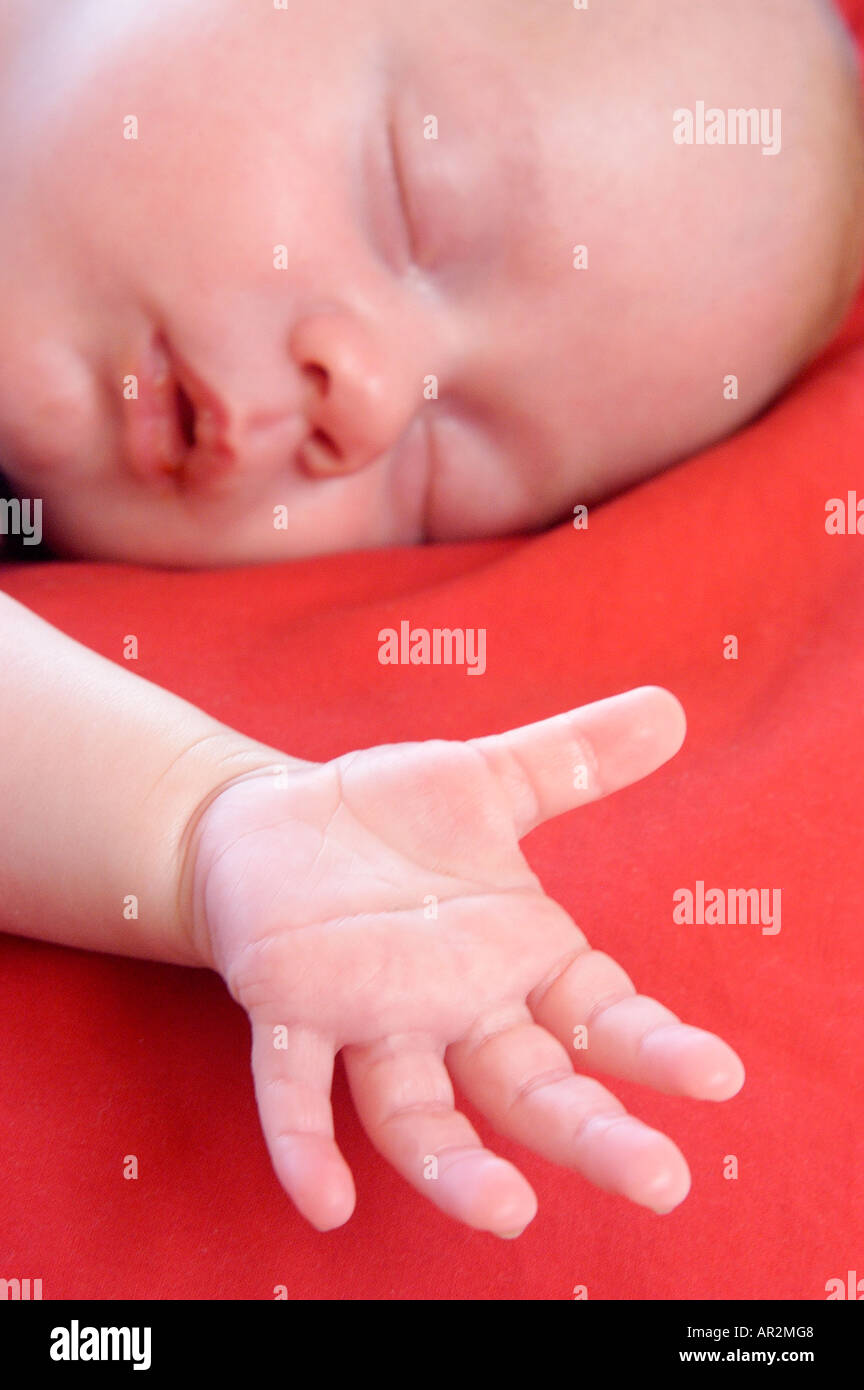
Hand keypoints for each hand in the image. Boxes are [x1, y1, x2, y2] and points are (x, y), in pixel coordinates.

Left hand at [188, 687, 742, 1236]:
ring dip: (457, 1165)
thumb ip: (575, 759)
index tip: (716, 1074)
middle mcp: (453, 1007)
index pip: (598, 1014)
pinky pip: (297, 1086)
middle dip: (590, 1131)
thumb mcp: (486, 780)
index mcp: (514, 958)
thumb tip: (671, 708)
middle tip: (658, 1179)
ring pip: (418, 1111)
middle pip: (529, 1085)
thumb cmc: (386, 820)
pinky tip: (324, 1201)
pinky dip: (305, 1143)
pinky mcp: (292, 1008)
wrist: (265, 824)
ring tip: (505, 1210)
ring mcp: (372, 1017)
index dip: (652, 1046)